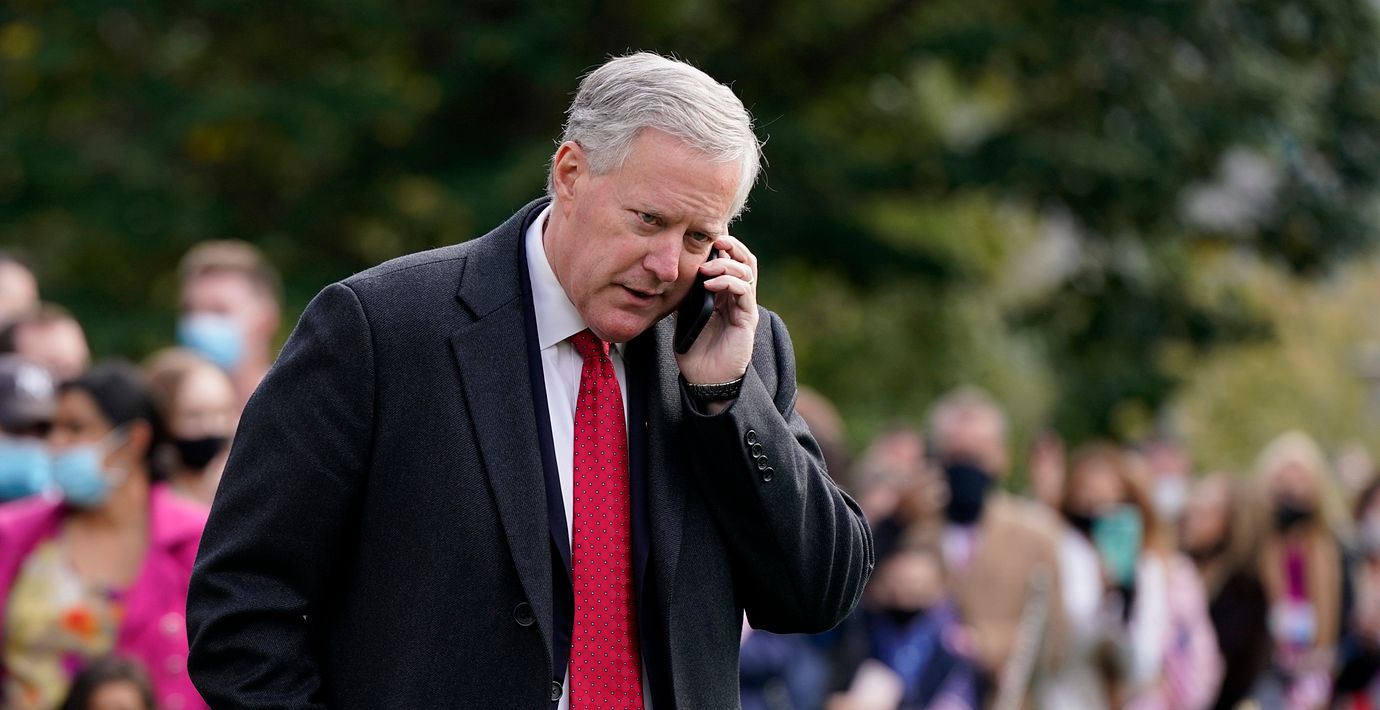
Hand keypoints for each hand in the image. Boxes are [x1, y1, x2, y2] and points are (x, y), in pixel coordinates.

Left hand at [676, 234, 758, 386]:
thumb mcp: (684, 314)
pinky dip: (728, 282)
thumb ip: (684, 293)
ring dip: (727, 264)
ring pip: (747, 271)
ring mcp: (745, 306)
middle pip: (745, 259)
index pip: (731, 259)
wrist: (705, 379)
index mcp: (725, 292)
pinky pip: (744, 292)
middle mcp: (738, 296)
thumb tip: (671, 271)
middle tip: (714, 240)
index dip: (723, 243)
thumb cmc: (694, 349)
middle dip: (732, 245)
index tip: (706, 231)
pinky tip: (710, 283)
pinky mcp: (748, 319)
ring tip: (707, 267)